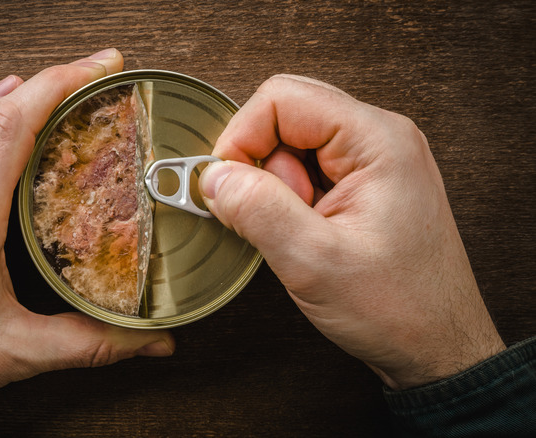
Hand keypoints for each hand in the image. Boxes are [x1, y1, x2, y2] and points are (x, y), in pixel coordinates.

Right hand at [199, 75, 504, 389]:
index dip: (240, 137)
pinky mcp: (365, 185)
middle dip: (258, 163)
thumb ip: (257, 210)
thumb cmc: (398, 309)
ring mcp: (375, 161)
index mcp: (377, 141)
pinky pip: (308, 171)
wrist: (437, 348)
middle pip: (286, 115)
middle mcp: (379, 139)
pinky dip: (290, 199)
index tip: (225, 184)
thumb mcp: (313, 262)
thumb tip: (213, 176)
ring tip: (300, 232)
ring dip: (276, 186)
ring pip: (293, 145)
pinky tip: (306, 233)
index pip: (282, 99)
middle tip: (267, 213)